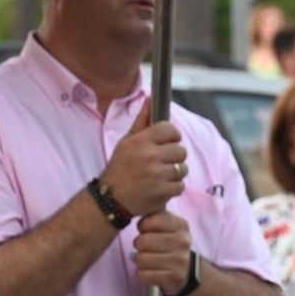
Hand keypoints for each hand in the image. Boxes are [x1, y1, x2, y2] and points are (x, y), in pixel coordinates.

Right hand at [100, 99, 187, 216]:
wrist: (112, 198)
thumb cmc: (121, 167)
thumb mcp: (127, 141)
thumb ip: (142, 120)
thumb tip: (150, 98)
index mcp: (141, 140)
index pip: (170, 130)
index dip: (173, 136)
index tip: (168, 142)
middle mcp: (150, 156)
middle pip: (181, 150)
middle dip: (174, 157)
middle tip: (162, 162)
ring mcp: (157, 174)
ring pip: (183, 168)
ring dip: (175, 173)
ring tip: (161, 176)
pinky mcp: (163, 191)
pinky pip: (180, 185)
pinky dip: (173, 188)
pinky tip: (161, 187)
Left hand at [135, 211, 193, 295]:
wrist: (185, 271)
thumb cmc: (168, 244)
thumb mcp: (167, 225)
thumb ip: (155, 214)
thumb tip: (140, 204)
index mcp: (181, 225)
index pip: (148, 221)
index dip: (142, 227)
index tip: (146, 231)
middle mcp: (183, 242)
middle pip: (142, 241)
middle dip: (139, 245)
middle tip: (145, 248)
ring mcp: (180, 261)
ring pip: (141, 259)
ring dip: (139, 261)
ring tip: (147, 260)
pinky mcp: (174, 278)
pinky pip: (143, 274)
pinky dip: (142, 273)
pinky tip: (150, 271)